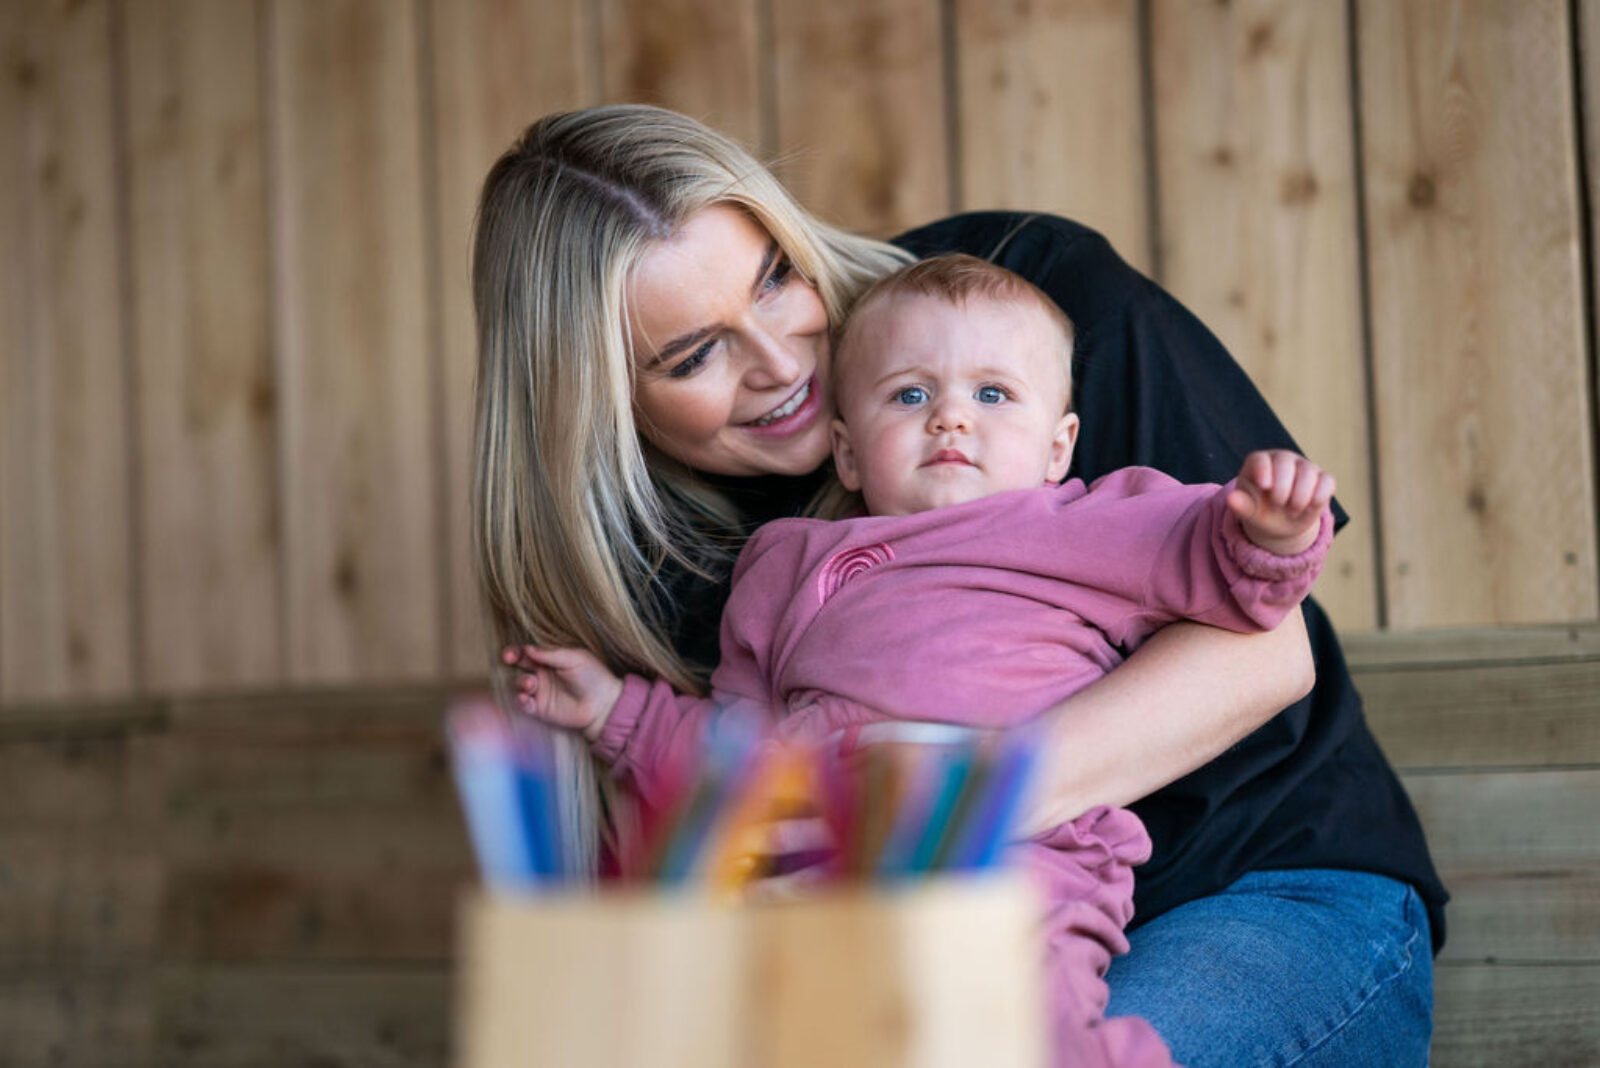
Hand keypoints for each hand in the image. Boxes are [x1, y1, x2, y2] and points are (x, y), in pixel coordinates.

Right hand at [501, 644, 623, 739]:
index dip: (517, 651)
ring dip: (521, 682)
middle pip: (519, 665)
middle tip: (510, 659)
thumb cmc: (593, 676)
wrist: (603, 704)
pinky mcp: (541, 709)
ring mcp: (540, 692)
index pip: (528, 652)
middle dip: (512, 660)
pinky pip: (524, 705)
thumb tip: (528, 648)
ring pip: (519, 684)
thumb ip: (551, 654)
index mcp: (550, 659)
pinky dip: (522, 702)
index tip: (511, 653)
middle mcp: (542, 674)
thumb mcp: (575, 659)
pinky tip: (526, 699)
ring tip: (531, 684)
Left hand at [1226, 450, 1334, 555]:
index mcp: (1259, 463)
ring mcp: (1304, 467)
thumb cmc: (1259, 511)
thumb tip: (1231, 499)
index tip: (1265, 486)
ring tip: (1291, 510)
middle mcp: (1282, 459)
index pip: (1260, 459)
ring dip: (1300, 495)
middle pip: (1285, 462)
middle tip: (1277, 504)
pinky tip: (1309, 508)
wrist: (1281, 523)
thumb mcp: (1249, 511)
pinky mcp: (1323, 479)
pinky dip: (1319, 496)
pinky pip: (1327, 481)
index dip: (1263, 470)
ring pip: (1308, 471)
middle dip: (1282, 487)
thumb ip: (1241, 505)